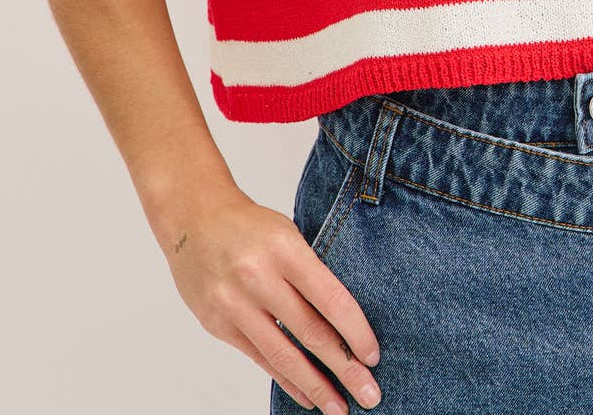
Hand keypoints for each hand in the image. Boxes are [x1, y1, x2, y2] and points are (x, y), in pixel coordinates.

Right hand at [155, 183, 381, 411]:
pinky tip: (306, 395)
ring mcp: (234, 305)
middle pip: (310, 333)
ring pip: (283, 355)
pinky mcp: (217, 325)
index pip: (330, 298)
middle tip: (370, 393)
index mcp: (285, 251)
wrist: (194, 219)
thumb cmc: (252, 226)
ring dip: (315, 386)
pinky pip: (259, 358)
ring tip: (339, 408)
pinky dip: (285, 380)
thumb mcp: (289, 235)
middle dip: (344, 368)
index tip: (374, 356)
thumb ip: (311, 273)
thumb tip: (346, 321)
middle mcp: (258, 279)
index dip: (355, 331)